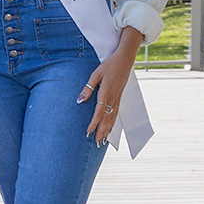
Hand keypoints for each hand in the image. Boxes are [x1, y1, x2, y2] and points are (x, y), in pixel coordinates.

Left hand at [75, 28, 143, 144]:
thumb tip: (79, 101)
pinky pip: (116, 114)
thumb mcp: (95, 74)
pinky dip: (113, 123)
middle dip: (101, 131)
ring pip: (112, 118)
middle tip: (96, 143)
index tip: (88, 132)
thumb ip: (87, 88)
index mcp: (106, 93)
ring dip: (107, 130)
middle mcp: (113, 99)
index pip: (99, 112)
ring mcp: (118, 99)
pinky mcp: (119, 98)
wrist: (124, 60)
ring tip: (103, 140)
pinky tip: (110, 128)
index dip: (93, 123)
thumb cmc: (108, 66)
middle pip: (107, 119)